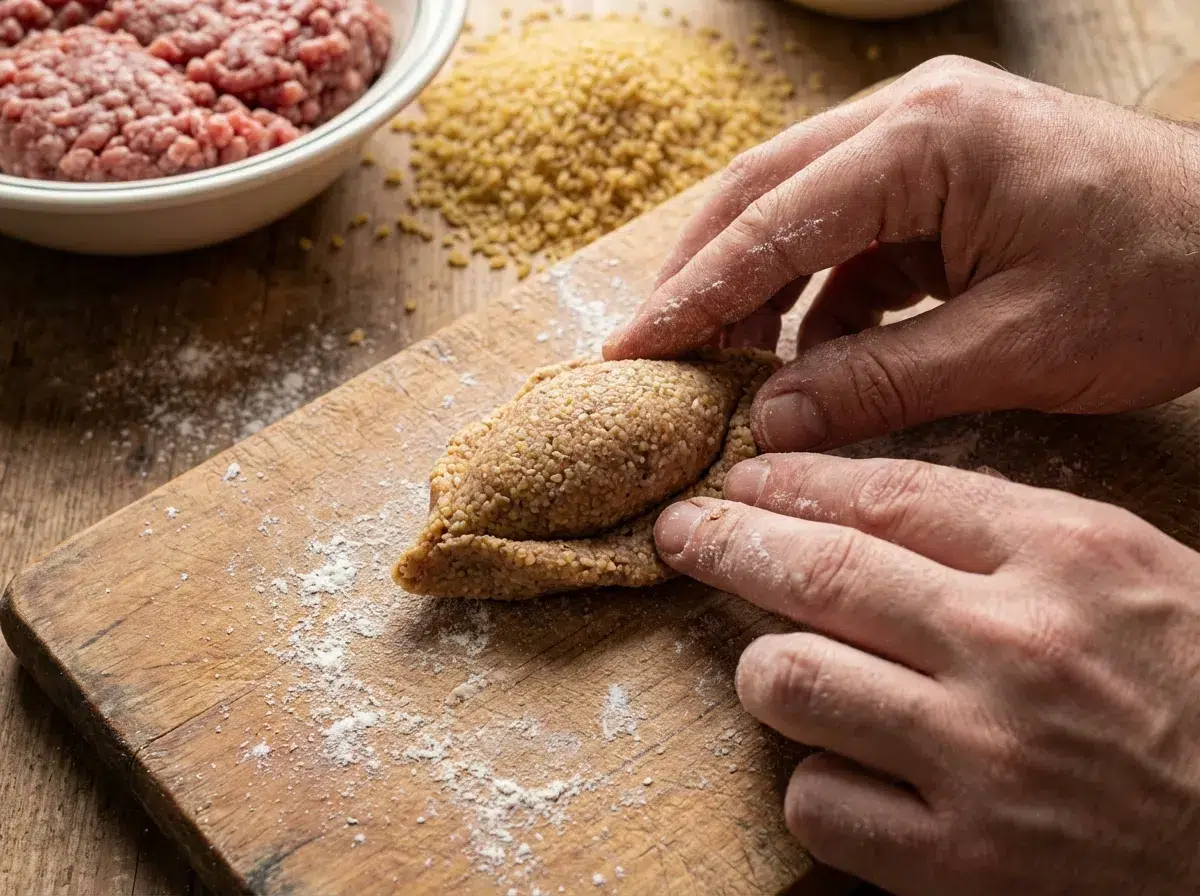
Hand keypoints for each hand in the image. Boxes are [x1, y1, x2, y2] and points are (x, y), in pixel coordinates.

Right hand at [605, 57, 1199, 452]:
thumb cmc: (1162, 280)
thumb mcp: (1014, 348)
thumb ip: (880, 384)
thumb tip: (771, 422)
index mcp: (926, 140)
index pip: (770, 223)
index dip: (691, 296)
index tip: (630, 353)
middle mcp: (911, 117)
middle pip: (761, 194)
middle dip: (701, 278)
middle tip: (652, 355)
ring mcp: (925, 139)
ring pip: (795, 210)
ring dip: (753, 288)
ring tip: (720, 368)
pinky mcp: (940, 176)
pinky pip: (847, 233)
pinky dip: (815, 296)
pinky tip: (802, 355)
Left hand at [655, 454, 1199, 895]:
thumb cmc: (1197, 686)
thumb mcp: (1124, 569)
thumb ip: (1000, 530)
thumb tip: (859, 503)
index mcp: (1066, 558)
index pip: (888, 495)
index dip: (795, 483)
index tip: (744, 482)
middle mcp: (1015, 648)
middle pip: (820, 574)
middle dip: (728, 545)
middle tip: (684, 534)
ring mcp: (982, 759)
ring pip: (793, 681)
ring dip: (768, 669)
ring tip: (779, 666)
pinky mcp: (961, 863)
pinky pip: (818, 801)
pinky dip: (815, 780)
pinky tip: (848, 769)